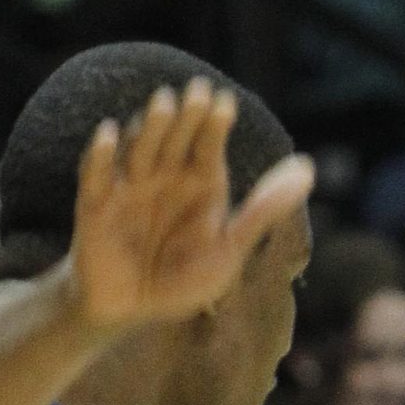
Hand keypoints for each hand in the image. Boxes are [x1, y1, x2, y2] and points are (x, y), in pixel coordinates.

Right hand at [65, 79, 313, 338]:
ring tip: (165, 105)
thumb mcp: (228, 251)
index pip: (209, 145)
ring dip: (150, 126)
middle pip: (175, 137)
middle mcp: (164, 174)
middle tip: (197, 92)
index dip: (216, 125)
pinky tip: (109, 134)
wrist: (129, 312)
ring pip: (139, 147)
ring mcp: (129, 185)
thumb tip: (309, 169)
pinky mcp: (95, 203)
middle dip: (186, 116)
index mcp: (198, 182)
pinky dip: (100, 155)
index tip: (225, 105)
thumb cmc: (180, 282)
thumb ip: (262, 211)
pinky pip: (96, 175)